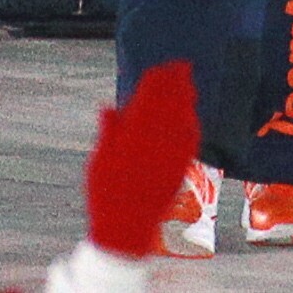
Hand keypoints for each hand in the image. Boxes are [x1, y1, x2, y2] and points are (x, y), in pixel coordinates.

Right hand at [86, 60, 204, 256]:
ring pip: (183, 118)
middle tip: (183, 65)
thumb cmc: (107, 193)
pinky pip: (191, 140)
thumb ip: (109, 131)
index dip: (156, 80)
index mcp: (134, 134)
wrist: (127, 227)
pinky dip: (192, 124)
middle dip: (176, 82)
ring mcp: (172, 154)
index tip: (161, 66)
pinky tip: (192, 118)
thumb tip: (108, 107)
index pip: (149, 98)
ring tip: (189, 84)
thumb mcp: (100, 159)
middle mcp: (157, 141)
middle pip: (171, 103)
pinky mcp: (181, 169)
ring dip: (186, 99)